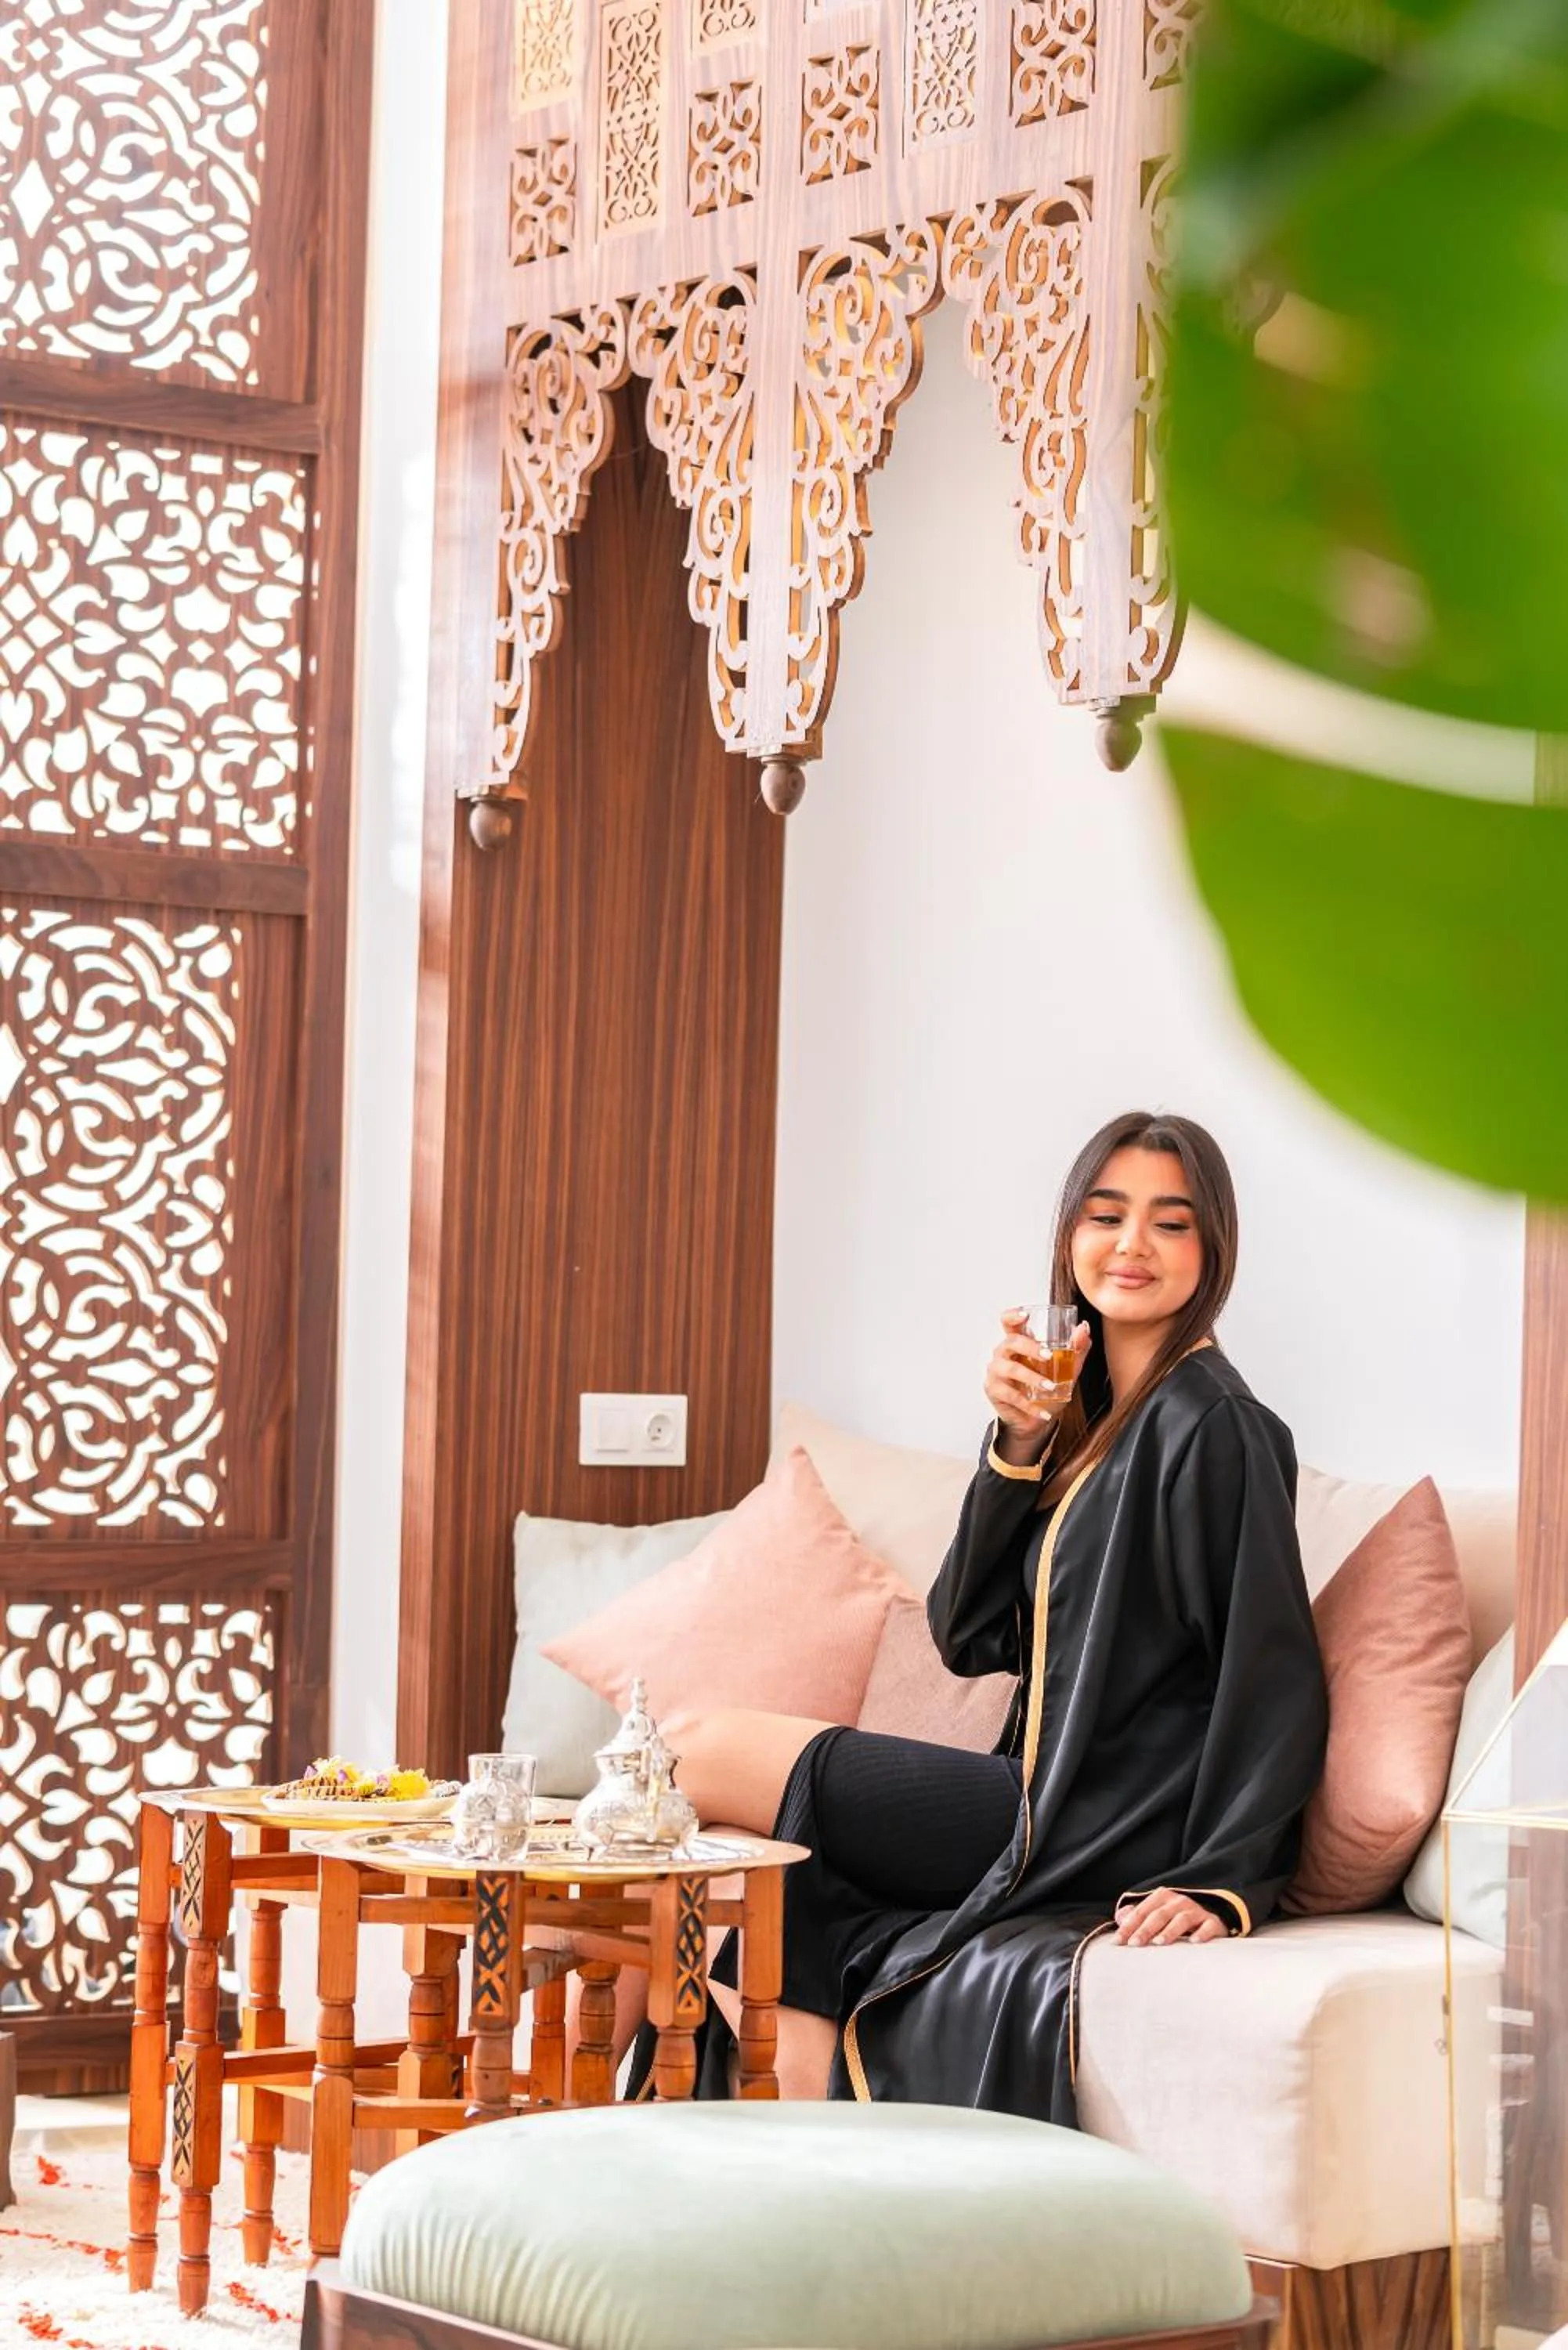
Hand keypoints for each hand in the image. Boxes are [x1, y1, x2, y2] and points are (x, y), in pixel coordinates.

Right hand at [985, 1308, 1090, 1459]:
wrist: (1035, 1420)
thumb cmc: (1046, 1388)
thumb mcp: (1066, 1368)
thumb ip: (1076, 1348)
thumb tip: (1084, 1328)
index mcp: (1018, 1343)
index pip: (1008, 1321)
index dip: (1013, 1315)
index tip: (1026, 1314)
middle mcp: (1003, 1353)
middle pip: (1011, 1341)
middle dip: (1030, 1347)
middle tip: (1048, 1356)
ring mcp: (996, 1372)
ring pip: (1010, 1369)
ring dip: (1032, 1378)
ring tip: (1050, 1387)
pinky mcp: (994, 1390)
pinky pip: (1011, 1395)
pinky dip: (1030, 1405)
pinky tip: (1043, 1413)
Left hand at [1114, 1888, 1227, 1946]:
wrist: (1209, 1917)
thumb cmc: (1175, 1919)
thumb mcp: (1156, 1913)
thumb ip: (1137, 1915)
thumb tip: (1119, 1917)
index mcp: (1161, 1897)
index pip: (1141, 1912)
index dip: (1128, 1926)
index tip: (1117, 1941)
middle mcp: (1178, 1901)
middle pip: (1159, 1915)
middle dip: (1145, 1929)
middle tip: (1134, 1944)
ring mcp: (1196, 1911)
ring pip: (1182, 1919)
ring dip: (1170, 1930)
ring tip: (1159, 1942)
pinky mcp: (1212, 1922)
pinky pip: (1208, 1926)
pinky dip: (1202, 1933)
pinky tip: (1194, 1942)